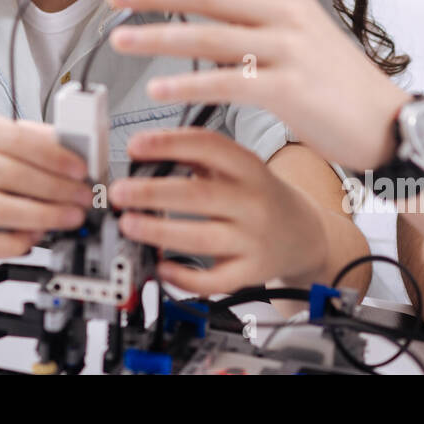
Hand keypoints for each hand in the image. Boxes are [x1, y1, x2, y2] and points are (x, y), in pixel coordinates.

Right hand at [0, 106, 93, 257]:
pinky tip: (36, 237)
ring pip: (1, 211)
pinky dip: (15, 243)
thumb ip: (32, 137)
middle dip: (57, 189)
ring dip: (44, 217)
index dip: (54, 157)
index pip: (17, 139)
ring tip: (70, 217)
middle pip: (11, 176)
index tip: (80, 170)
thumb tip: (74, 150)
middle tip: (83, 197)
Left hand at [106, 0, 410, 169]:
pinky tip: (157, 90)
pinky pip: (227, 83)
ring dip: (159, 38)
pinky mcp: (289, 89)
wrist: (381, 120)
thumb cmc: (331, 70)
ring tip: (120, 39)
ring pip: (211, 37)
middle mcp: (286, 11)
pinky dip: (187, 85)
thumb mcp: (294, 13)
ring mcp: (289, 49)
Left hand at [109, 127, 329, 294]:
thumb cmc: (260, 196)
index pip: (208, 147)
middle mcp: (253, 202)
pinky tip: (162, 267)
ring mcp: (253, 240)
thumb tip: (144, 158)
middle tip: (119, 192)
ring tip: (129, 224)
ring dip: (160, 233)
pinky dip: (185, 276)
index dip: (169, 143)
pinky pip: (215, 280)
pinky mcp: (251, 272)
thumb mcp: (239, 167)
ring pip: (202, 238)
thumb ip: (197, 159)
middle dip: (153, 193)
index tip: (135, 145)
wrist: (304, 233)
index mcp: (248, 168)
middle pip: (199, 195)